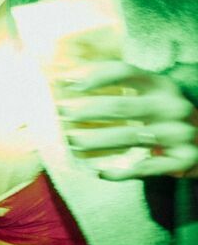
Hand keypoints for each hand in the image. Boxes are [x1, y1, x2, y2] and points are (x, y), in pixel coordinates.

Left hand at [52, 61, 197, 178]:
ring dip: (95, 141)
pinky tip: (101, 172)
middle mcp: (172, 106)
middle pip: (120, 106)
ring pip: (129, 137)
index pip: (124, 71)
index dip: (94, 76)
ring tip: (72, 142)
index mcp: (160, 84)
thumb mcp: (148, 93)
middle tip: (61, 115)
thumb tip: (65, 79)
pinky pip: (146, 167)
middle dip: (85, 111)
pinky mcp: (184, 159)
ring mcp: (180, 133)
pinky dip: (121, 171)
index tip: (66, 83)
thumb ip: (117, 85)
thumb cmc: (162, 114)